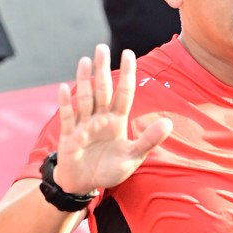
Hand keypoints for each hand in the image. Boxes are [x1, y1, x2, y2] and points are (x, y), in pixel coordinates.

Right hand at [54, 45, 171, 196]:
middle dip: (102, 70)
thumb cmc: (108, 169)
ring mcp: (83, 125)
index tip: (128, 53)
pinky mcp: (69, 136)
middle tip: (102, 47)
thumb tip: (169, 122)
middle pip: (102, 90)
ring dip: (84, 80)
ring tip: (86, 60)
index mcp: (117, 121)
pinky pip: (67, 117)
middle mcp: (100, 119)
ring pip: (85, 99)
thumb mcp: (133, 157)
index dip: (126, 74)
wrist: (84, 184)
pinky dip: (65, 104)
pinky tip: (64, 88)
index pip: (123, 93)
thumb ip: (149, 140)